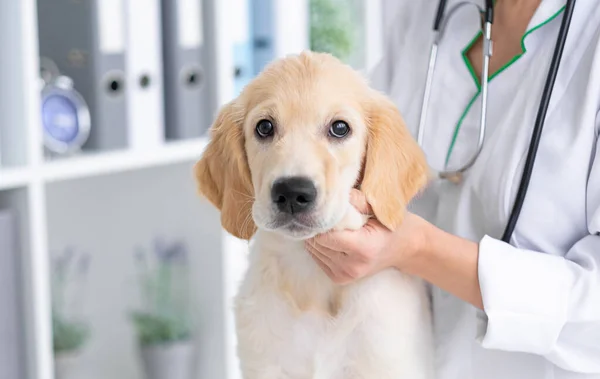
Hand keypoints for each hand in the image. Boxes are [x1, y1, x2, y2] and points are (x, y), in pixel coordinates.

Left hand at [305, 189, 425, 283]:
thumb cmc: (394, 224)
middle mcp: (352, 266)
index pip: (325, 235)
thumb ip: (356, 200)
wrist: (407, 249)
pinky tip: (335, 239)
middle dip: (319, 228)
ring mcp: (345, 275)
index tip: (328, 208)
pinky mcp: (340, 279)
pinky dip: (321, 247)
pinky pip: (317, 259)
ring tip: (335, 227)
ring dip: (318, 237)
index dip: (322, 220)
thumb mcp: (380, 207)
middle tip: (331, 216)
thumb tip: (333, 193)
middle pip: (316, 244)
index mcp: (363, 248)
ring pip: (313, 251)